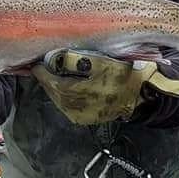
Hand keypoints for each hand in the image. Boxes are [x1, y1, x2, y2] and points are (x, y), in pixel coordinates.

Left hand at [31, 49, 178, 124]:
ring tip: (53, 76)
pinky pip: (67, 107)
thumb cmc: (122, 74)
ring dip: (54, 88)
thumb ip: (73, 59)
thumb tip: (53, 58)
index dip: (43, 71)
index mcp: (80, 92)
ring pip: (59, 100)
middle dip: (47, 79)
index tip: (37, 62)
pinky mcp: (85, 119)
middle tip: (44, 67)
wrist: (141, 94)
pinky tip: (65, 87)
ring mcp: (81, 116)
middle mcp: (77, 108)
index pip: (52, 81)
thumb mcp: (99, 61)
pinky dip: (62, 96)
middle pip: (54, 92)